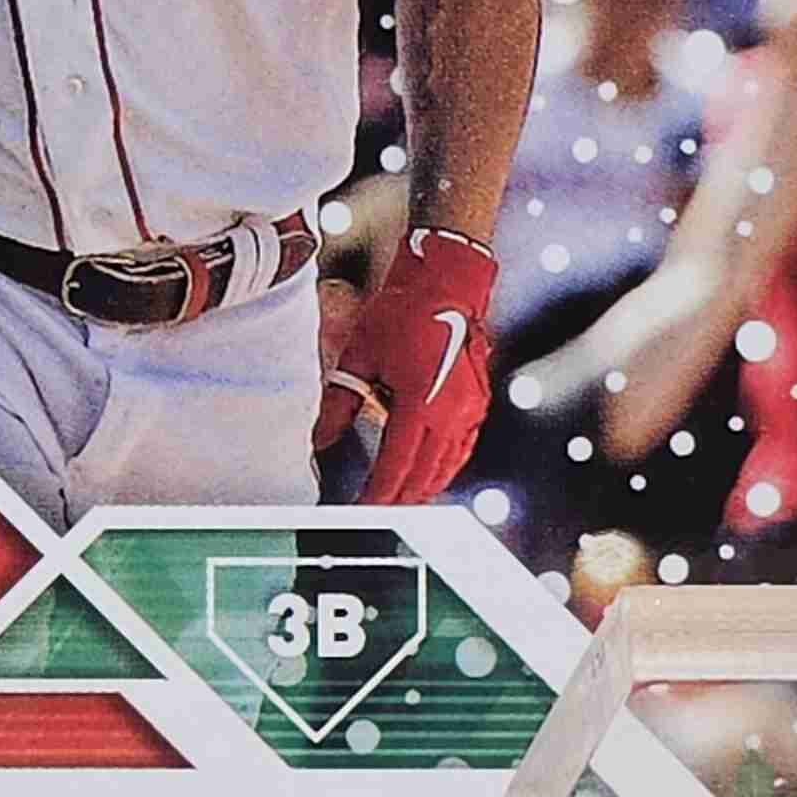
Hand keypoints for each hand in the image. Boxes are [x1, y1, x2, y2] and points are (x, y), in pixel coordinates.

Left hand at [316, 224, 497, 504]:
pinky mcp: (478, 405)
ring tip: (399, 500)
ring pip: (445, 468)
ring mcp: (470, 412)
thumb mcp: (359, 358)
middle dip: (398, 498)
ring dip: (422, 486)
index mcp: (420, 406)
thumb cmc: (402, 315)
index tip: (359, 510)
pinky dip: (442, 466)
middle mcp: (450, 416)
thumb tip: (319, 439)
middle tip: (374, 511)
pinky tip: (428, 472)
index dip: (376, 495)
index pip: (395, 467)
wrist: (447, 284)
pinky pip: (460, 449)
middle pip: (423, 477)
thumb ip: (339, 404)